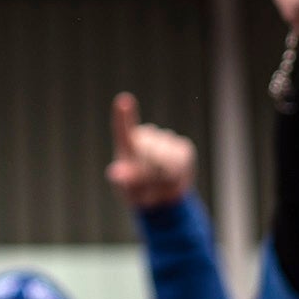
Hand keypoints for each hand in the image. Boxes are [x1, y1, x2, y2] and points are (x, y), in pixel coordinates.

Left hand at [107, 92, 195, 210]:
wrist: (162, 199)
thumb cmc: (139, 191)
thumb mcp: (127, 189)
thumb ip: (123, 179)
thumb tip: (115, 173)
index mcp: (126, 145)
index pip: (123, 128)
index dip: (123, 115)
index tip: (123, 100)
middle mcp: (146, 136)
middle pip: (150, 149)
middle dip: (150, 170)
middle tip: (147, 183)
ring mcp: (165, 139)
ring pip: (168, 156)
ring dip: (164, 174)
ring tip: (159, 181)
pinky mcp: (182, 147)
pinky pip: (181, 160)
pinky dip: (178, 173)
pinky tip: (172, 177)